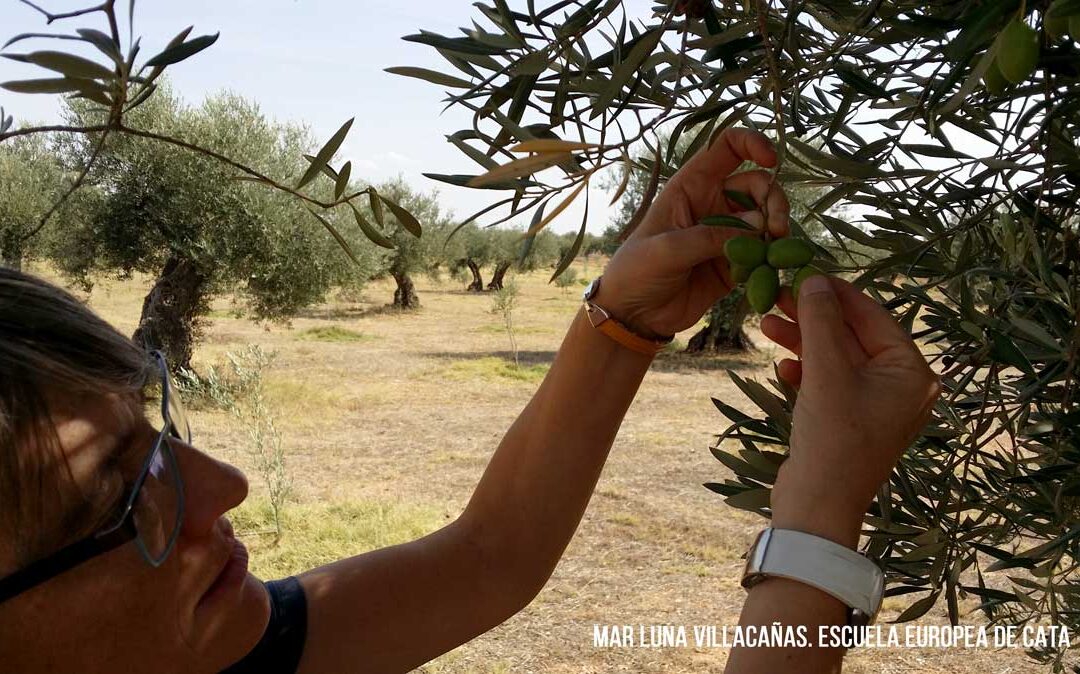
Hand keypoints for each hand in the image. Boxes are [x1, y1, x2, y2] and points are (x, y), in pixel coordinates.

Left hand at [595, 129, 790, 339]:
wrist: (634, 315)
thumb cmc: (637, 271)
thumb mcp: (667, 250)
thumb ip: (711, 236)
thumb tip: (760, 224)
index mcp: (690, 187)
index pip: (725, 147)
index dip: (751, 143)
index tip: (772, 159)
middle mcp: (712, 204)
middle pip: (757, 184)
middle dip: (773, 200)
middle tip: (776, 228)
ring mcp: (726, 234)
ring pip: (765, 217)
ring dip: (777, 228)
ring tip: (777, 248)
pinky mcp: (736, 263)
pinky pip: (764, 252)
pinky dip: (773, 256)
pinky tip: (771, 269)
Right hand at [761, 277, 940, 547]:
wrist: (817, 505)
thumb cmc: (833, 439)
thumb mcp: (826, 373)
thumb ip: (821, 322)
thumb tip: (814, 280)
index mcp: (911, 373)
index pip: (874, 317)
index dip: (836, 294)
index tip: (803, 273)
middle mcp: (900, 386)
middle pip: (853, 335)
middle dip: (813, 317)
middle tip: (776, 296)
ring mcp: (874, 404)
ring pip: (836, 357)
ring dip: (803, 340)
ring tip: (766, 324)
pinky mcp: (849, 418)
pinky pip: (829, 380)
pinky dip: (806, 369)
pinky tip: (782, 365)